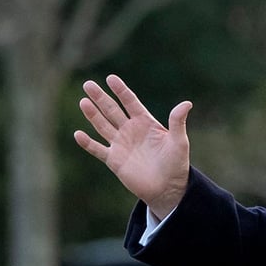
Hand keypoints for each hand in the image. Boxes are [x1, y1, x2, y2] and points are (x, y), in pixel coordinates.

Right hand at [73, 74, 191, 218]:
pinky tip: (78, 134)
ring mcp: (121, 144)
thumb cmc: (176, 163)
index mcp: (146, 122)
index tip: (111, 78)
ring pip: (103, 126)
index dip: (121, 90)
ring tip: (83, 101)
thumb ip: (178, 122)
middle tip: (88, 84)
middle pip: (112, 110)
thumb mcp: (179, 141)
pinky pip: (98, 149)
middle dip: (100, 97)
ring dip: (92, 115)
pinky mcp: (114, 160)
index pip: (130, 102)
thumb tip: (187, 103)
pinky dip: (88, 143)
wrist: (168, 187)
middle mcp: (131, 130)